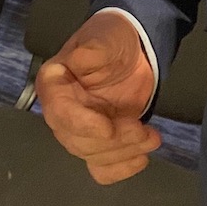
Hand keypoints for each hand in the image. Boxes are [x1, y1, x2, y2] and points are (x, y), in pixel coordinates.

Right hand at [38, 12, 159, 183]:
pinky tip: (142, 157)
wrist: (134, 48)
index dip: (82, 124)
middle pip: (77, 141)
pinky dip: (122, 168)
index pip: (60, 112)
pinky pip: (103, 168)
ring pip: (93, 156)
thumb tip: (81, 59)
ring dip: (124, 152)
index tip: (108, 128)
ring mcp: (80, 130)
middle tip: (143, 129)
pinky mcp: (99, 142)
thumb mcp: (104, 37)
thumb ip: (92, 49)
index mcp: (54, 84)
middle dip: (113, 141)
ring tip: (152, 136)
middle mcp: (62, 111)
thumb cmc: (113, 38)